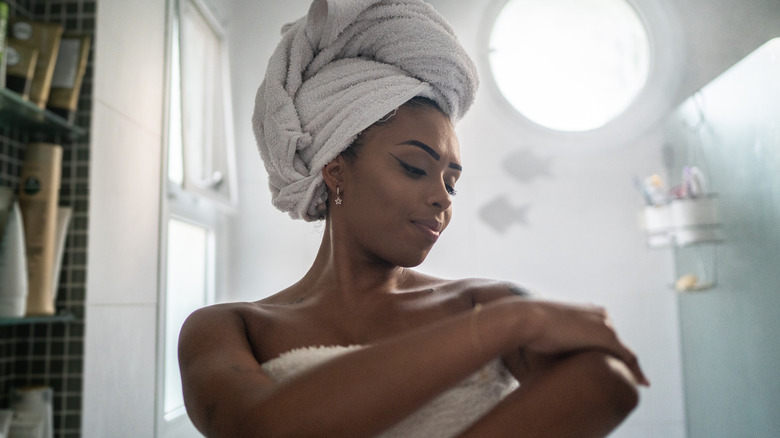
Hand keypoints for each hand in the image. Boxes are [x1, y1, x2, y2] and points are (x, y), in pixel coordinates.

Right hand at [509, 298, 649, 385]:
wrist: (527, 319)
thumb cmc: (530, 329)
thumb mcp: (547, 333)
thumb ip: (558, 342)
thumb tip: (553, 358)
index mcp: (587, 309)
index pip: (604, 333)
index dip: (608, 350)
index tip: (611, 363)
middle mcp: (601, 314)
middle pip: (616, 343)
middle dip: (621, 360)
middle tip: (630, 379)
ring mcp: (606, 325)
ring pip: (623, 351)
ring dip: (629, 368)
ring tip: (636, 384)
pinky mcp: (608, 337)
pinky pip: (628, 358)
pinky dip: (636, 371)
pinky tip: (642, 384)